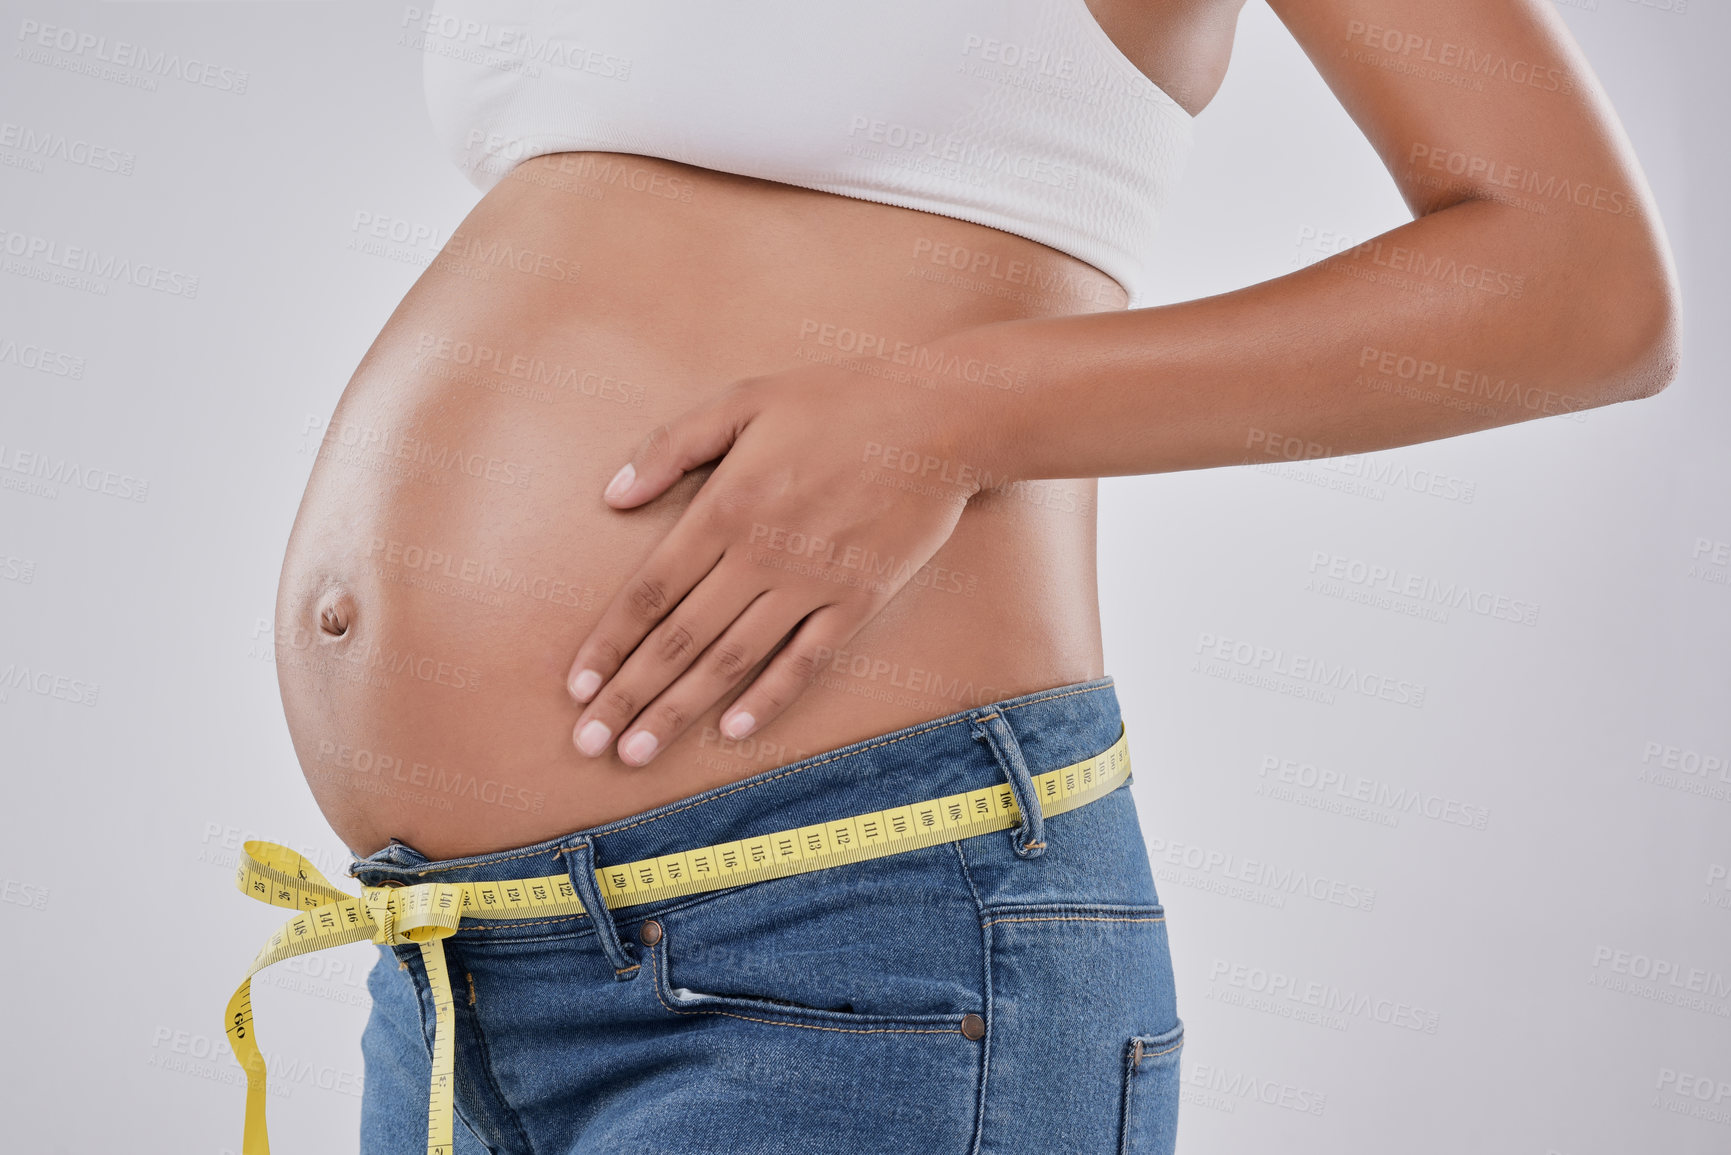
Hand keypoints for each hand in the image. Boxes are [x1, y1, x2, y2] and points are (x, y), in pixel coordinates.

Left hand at [564, 362, 987, 764]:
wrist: (940, 419)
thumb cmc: (837, 401)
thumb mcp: (743, 400)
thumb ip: (672, 446)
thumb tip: (613, 496)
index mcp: (725, 507)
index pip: (650, 592)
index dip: (608, 644)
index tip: (576, 686)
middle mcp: (761, 555)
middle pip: (680, 639)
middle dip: (628, 696)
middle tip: (589, 744)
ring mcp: (812, 584)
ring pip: (732, 661)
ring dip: (680, 710)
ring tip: (638, 753)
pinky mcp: (859, 601)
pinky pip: (805, 661)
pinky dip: (768, 699)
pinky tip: (732, 731)